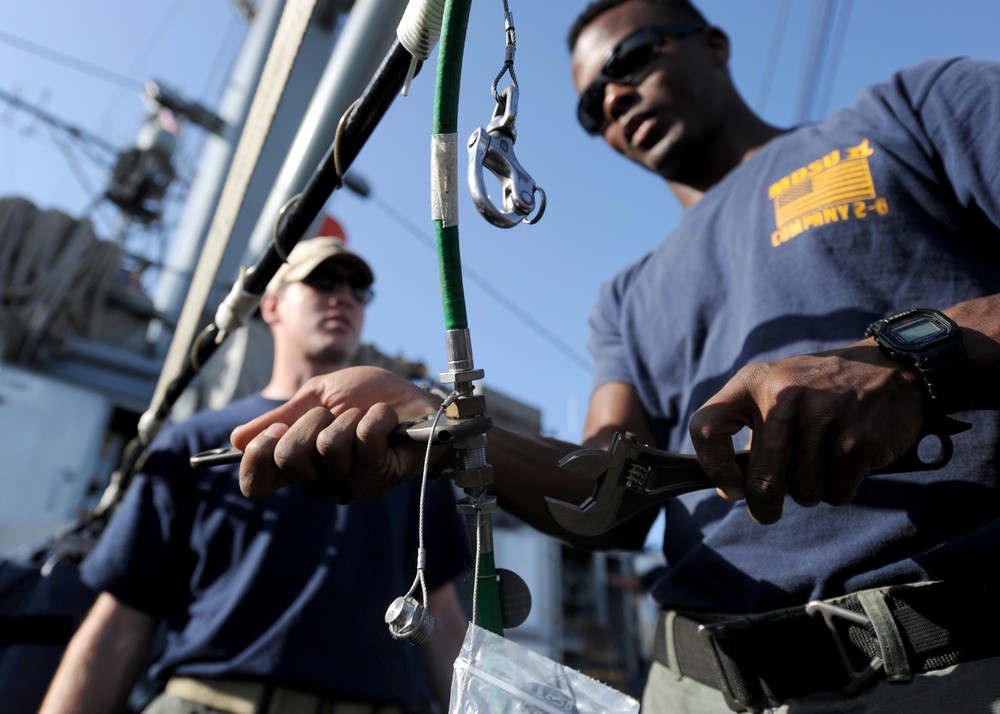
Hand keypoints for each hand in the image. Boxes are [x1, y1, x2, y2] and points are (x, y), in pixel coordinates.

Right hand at [231, 366, 441, 500]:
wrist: (415, 398)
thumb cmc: (369, 397)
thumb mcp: (318, 396)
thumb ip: (281, 417)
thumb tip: (235, 440)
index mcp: (300, 464)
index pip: (256, 485)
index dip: (256, 458)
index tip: (274, 432)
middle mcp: (320, 482)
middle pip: (288, 457)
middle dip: (311, 420)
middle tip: (334, 414)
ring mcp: (349, 484)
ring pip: (327, 446)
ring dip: (348, 417)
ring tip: (364, 418)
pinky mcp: (379, 478)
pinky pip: (363, 439)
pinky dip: (374, 416)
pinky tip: (385, 420)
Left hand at [688, 342, 924, 523]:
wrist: (891, 367)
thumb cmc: (820, 390)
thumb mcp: (776, 391)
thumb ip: (750, 432)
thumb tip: (728, 490)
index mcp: (754, 381)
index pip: (705, 427)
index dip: (712, 467)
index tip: (730, 488)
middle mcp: (784, 395)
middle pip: (760, 480)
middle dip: (763, 507)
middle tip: (767, 512)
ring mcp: (823, 416)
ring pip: (802, 491)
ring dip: (811, 491)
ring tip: (823, 462)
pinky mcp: (857, 439)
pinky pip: (836, 493)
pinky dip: (841, 489)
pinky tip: (848, 462)